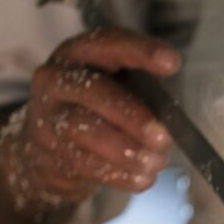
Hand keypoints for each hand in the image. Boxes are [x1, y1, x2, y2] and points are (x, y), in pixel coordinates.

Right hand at [0, 28, 179, 214]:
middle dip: (133, 116)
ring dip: (126, 150)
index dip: (140, 51)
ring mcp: (47, 115)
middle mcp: (56, 79)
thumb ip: (143, 90)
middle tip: (164, 139)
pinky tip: (143, 179)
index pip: (108, 43)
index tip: (172, 63)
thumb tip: (177, 111)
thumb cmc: (98, 113)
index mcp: (80, 54)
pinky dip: (117, 174)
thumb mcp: (118, 90)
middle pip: (93, 91)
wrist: (48, 151)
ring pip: (84, 130)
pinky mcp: (48, 150)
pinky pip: (82, 163)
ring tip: (158, 163)